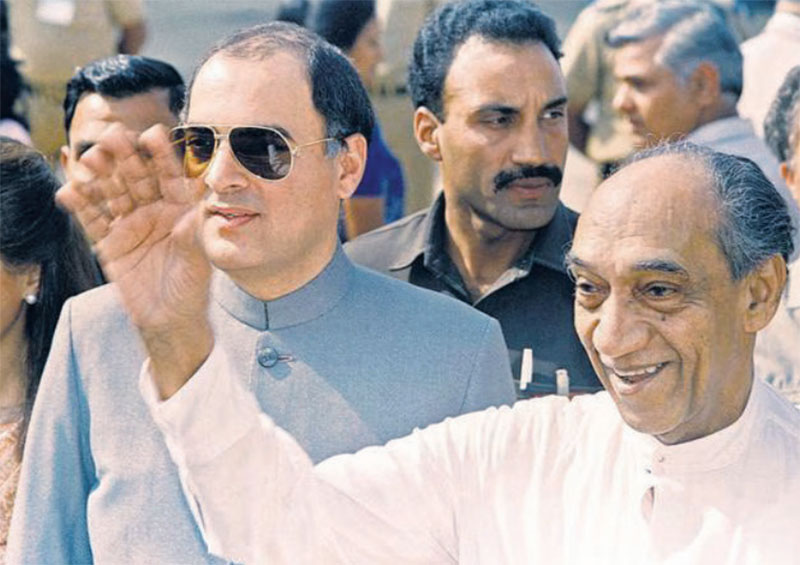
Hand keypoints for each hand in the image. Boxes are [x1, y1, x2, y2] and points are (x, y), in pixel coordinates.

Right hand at [57, 124, 212, 397]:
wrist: (170, 319)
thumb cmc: (192, 286)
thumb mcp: (198, 257)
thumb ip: (194, 230)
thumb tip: (201, 204)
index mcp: (180, 208)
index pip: (170, 175)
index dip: (162, 155)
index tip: (153, 133)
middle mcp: (154, 211)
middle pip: (137, 177)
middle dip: (126, 157)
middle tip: (113, 136)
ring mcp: (130, 224)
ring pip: (112, 192)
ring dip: (100, 175)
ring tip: (89, 158)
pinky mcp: (110, 242)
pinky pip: (93, 220)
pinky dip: (81, 206)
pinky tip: (69, 191)